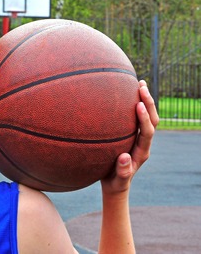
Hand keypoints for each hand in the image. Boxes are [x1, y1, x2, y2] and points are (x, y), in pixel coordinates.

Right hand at [101, 80, 158, 195]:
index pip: (147, 132)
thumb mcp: (118, 180)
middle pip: (153, 121)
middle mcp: (144, 143)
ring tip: (139, 83)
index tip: (138, 105)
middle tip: (141, 86)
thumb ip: (123, 171)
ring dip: (145, 101)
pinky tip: (128, 94)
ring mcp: (139, 138)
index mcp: (142, 152)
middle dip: (148, 103)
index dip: (144, 118)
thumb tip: (125, 157)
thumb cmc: (115, 182)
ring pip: (148, 117)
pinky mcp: (133, 136)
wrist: (116, 184)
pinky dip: (136, 105)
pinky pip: (137, 118)